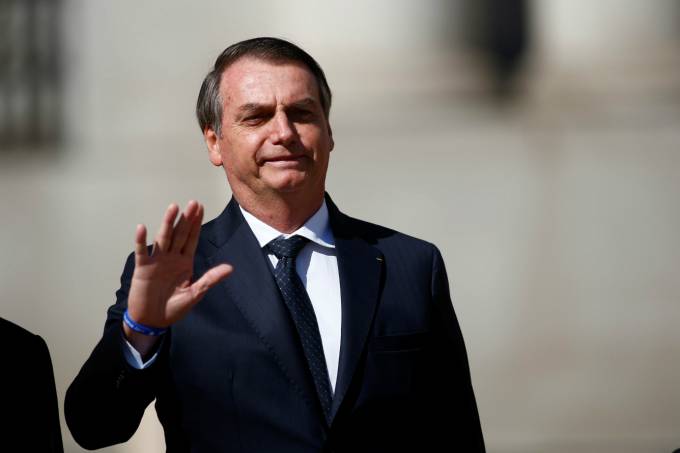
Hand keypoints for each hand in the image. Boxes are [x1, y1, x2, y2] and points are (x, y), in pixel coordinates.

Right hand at [123, 201, 232, 354]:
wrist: (153, 321)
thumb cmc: (173, 308)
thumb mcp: (195, 293)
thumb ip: (210, 279)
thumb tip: (230, 268)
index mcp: (184, 262)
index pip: (192, 239)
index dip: (196, 224)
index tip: (200, 208)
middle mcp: (171, 257)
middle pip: (179, 234)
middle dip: (186, 219)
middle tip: (192, 203)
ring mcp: (156, 261)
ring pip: (163, 238)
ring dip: (167, 223)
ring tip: (173, 208)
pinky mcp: (143, 268)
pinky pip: (142, 252)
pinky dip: (141, 240)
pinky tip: (143, 228)